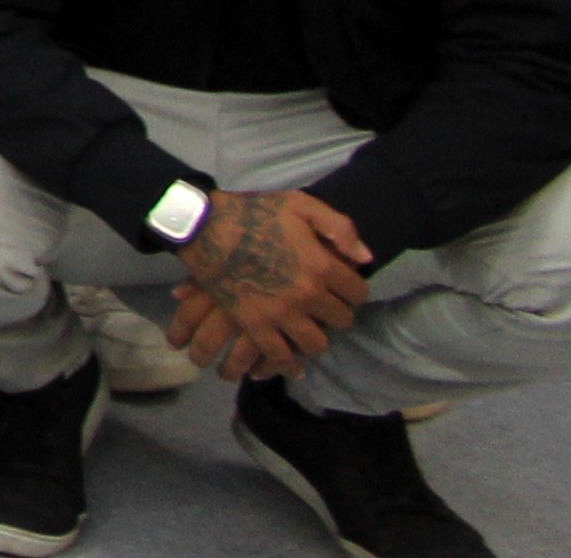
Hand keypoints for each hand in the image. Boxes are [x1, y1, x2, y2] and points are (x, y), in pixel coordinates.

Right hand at [171, 188, 371, 381]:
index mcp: (321, 265)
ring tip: (309, 330)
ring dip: (316, 339)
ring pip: (316, 344)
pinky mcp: (254, 324)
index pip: (359, 292)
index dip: (354, 289)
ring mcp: (280, 313)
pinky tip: (294, 366)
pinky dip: (288, 365)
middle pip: (341, 320)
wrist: (204, 225)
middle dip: (337, 313)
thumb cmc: (253, 212)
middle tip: (325, 307)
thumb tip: (365, 259)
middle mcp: (307, 294)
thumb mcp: (299, 204)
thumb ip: (339, 227)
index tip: (344, 287)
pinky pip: (279, 356)